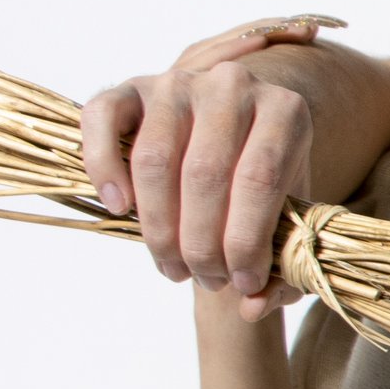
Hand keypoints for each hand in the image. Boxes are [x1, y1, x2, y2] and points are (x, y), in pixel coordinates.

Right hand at [80, 16, 343, 312]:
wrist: (232, 142)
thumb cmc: (262, 191)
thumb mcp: (286, 224)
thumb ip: (282, 270)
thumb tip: (250, 306)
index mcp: (285, 109)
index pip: (260, 178)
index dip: (247, 242)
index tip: (243, 284)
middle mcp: (233, 84)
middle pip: (204, 173)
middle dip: (202, 244)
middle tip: (205, 280)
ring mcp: (178, 82)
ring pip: (154, 159)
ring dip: (159, 227)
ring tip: (173, 266)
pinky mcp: (130, 88)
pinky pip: (102, 120)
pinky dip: (103, 166)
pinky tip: (118, 207)